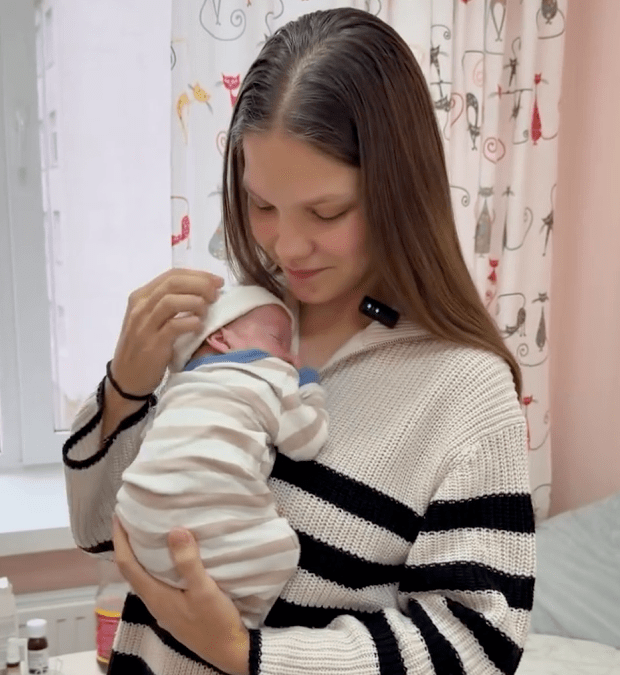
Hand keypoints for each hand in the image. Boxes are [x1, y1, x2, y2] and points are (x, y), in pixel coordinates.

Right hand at [110, 269, 223, 395]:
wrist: (126, 378)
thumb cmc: (144, 346)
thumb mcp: (152, 319)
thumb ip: (171, 303)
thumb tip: (205, 291)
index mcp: (141, 296)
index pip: (172, 274)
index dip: (198, 275)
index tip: (217, 282)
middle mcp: (140, 307)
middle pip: (173, 283)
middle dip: (200, 284)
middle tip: (216, 294)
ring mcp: (144, 325)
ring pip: (171, 301)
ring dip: (195, 302)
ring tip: (206, 311)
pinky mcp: (152, 344)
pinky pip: (173, 326)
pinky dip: (190, 323)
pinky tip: (199, 326)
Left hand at [112, 516, 249, 674]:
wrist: (230, 651)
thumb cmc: (215, 622)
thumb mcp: (204, 590)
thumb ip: (188, 562)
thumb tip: (175, 530)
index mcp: (155, 595)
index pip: (127, 564)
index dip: (120, 539)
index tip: (119, 516)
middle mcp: (155, 600)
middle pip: (132, 568)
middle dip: (128, 543)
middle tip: (133, 518)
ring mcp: (165, 605)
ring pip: (145, 574)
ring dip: (143, 553)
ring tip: (150, 530)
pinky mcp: (176, 606)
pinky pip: (159, 579)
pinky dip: (158, 562)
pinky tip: (170, 554)